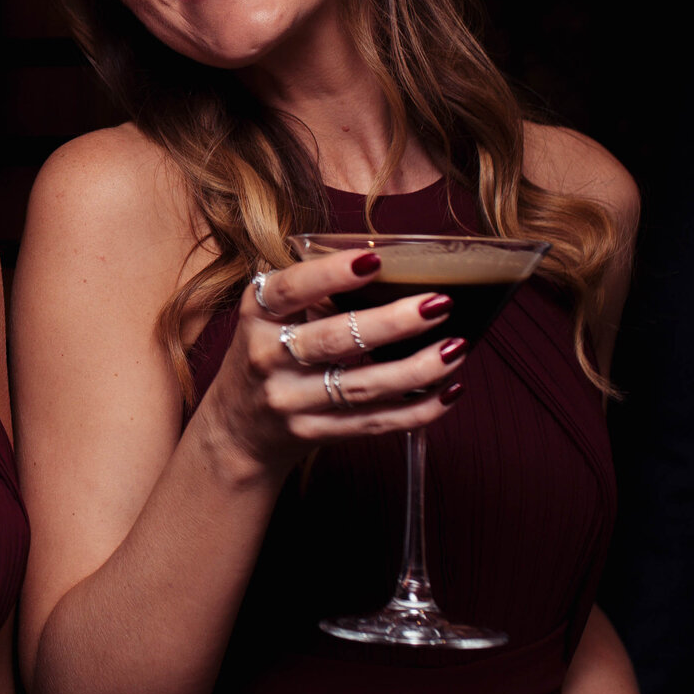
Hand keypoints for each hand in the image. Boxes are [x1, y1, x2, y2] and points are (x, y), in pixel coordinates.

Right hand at [198, 247, 466, 474]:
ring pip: (360, 386)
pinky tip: (449, 391)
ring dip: (416, 368)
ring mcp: (289, 401)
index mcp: (257, 315)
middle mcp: (267, 357)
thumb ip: (313, 291)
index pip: (290, 289)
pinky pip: (373, 423)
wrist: (237, 428)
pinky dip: (417, 410)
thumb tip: (393, 264)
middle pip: (334, 340)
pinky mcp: (313, 433)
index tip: (375, 259)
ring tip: (456, 347)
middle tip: (439, 303)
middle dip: (392, 322)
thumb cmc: (267, 353)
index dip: (331, 273)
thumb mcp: (269, 316)